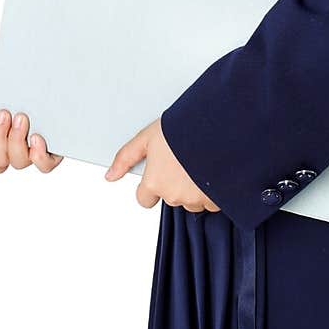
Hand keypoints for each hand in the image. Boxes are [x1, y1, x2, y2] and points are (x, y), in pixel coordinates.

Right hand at [0, 87, 62, 173]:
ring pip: (20, 162)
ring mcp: (35, 152)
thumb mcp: (0, 90)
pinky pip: (45, 165)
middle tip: (4, 113)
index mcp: (3, 140)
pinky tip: (36, 137)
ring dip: (15, 141)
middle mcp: (18, 150)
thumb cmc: (24, 90)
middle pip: (1, 160)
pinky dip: (38, 156)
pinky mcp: (54, 152)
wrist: (51, 81)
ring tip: (21, 118)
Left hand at [105, 117, 219, 214]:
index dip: (151, 185)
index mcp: (155, 182)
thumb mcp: (149, 136)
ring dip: (196, 188)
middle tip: (185, 160)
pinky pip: (213, 202)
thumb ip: (127, 157)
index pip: (144, 199)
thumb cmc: (184, 128)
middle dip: (177, 184)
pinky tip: (214, 170)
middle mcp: (174, 195)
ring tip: (201, 163)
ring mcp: (196, 199)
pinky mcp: (217, 200)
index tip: (161, 172)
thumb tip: (110, 176)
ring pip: (193, 201)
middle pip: (171, 197)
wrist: (219, 127)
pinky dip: (214, 190)